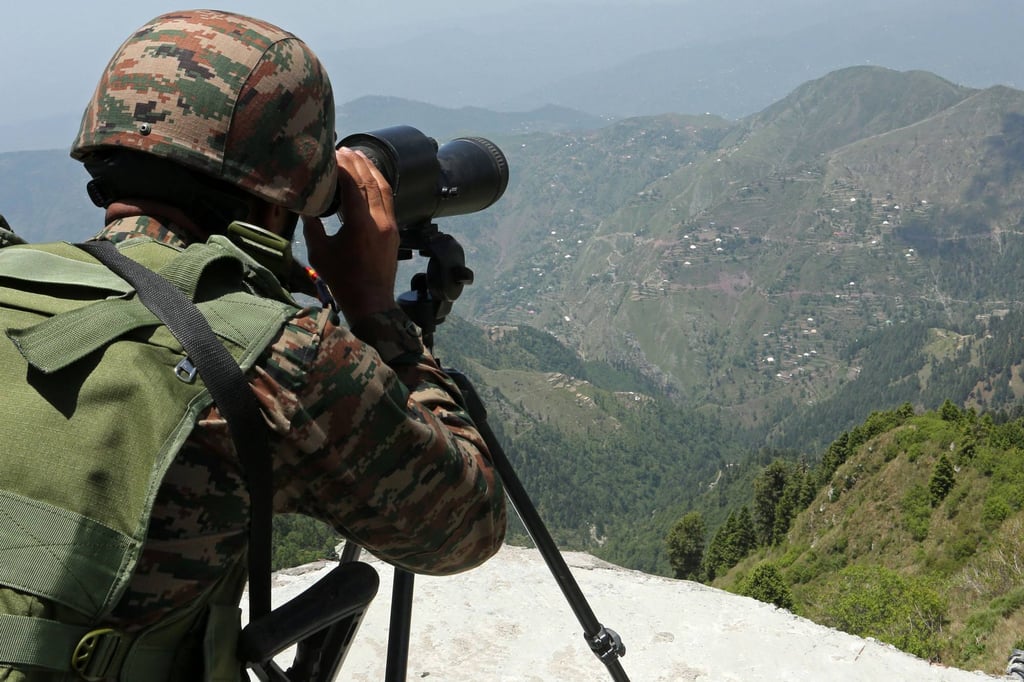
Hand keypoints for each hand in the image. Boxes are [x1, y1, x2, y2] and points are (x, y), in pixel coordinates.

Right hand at [303, 147, 399, 321]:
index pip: (354, 185)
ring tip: (358, 156)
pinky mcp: (395, 231)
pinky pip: (388, 201)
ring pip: (384, 189)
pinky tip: (370, 179)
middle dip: (358, 162)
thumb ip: (312, 226)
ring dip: (371, 170)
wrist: (371, 303)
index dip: (343, 167)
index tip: (332, 154)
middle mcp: (380, 221)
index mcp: (361, 225)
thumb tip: (304, 205)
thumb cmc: (342, 280)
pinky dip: (379, 185)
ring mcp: (390, 225)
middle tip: (344, 148)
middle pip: (372, 181)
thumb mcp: (319, 253)